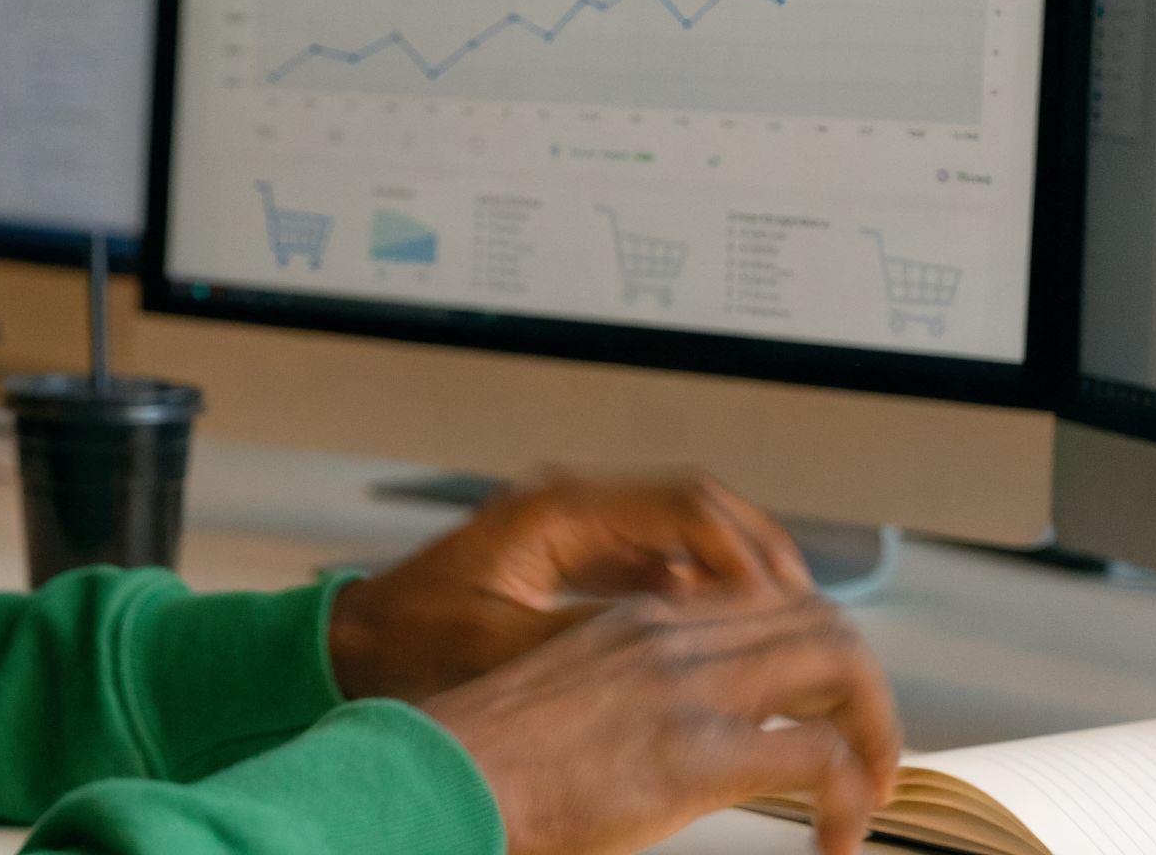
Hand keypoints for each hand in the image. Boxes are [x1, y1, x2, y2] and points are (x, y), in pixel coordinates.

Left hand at [328, 471, 814, 701]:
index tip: (784, 598)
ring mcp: (569, 531)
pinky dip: (694, 592)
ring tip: (778, 628)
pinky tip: (719, 638)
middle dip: (757, 557)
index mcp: (554, 513)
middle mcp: (568, 507)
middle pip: (695, 509)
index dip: (746, 551)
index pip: (683, 504)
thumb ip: (595, 643)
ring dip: (731, 575)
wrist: (349, 648)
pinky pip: (653, 561)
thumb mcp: (506, 651)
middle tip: (806, 612)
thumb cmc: (406, 647)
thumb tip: (683, 649)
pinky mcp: (566, 559)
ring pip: (679, 533)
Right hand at [419, 586, 900, 854]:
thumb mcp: (565, 700)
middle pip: (820, 619)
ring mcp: (686, 690)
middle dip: (864, 687)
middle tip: (869, 756)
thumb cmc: (481, 762)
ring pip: (839, 663)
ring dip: (875, 730)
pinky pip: (821, 756)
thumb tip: (662, 739)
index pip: (767, 601)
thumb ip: (625, 695)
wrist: (435, 780)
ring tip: (869, 792)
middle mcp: (671, 636)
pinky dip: (850, 796)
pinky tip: (833, 838)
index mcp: (638, 620)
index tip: (826, 711)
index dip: (818, 652)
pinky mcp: (695, 755)